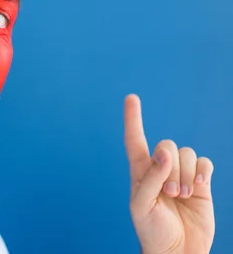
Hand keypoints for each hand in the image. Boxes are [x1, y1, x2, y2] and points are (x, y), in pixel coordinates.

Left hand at [124, 94, 214, 253]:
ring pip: (187, 153)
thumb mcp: (142, 205)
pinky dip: (202, 173)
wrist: (177, 251)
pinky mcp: (200, 184)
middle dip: (171, 168)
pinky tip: (198, 189)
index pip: (135, 140)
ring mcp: (181, 175)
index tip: (131, 98)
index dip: (133, 119)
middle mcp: (160, 169)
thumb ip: (150, 178)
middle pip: (167, 144)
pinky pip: (204, 163)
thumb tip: (163, 152)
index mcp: (140, 172)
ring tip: (181, 197)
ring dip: (186, 175)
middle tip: (169, 194)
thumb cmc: (152, 230)